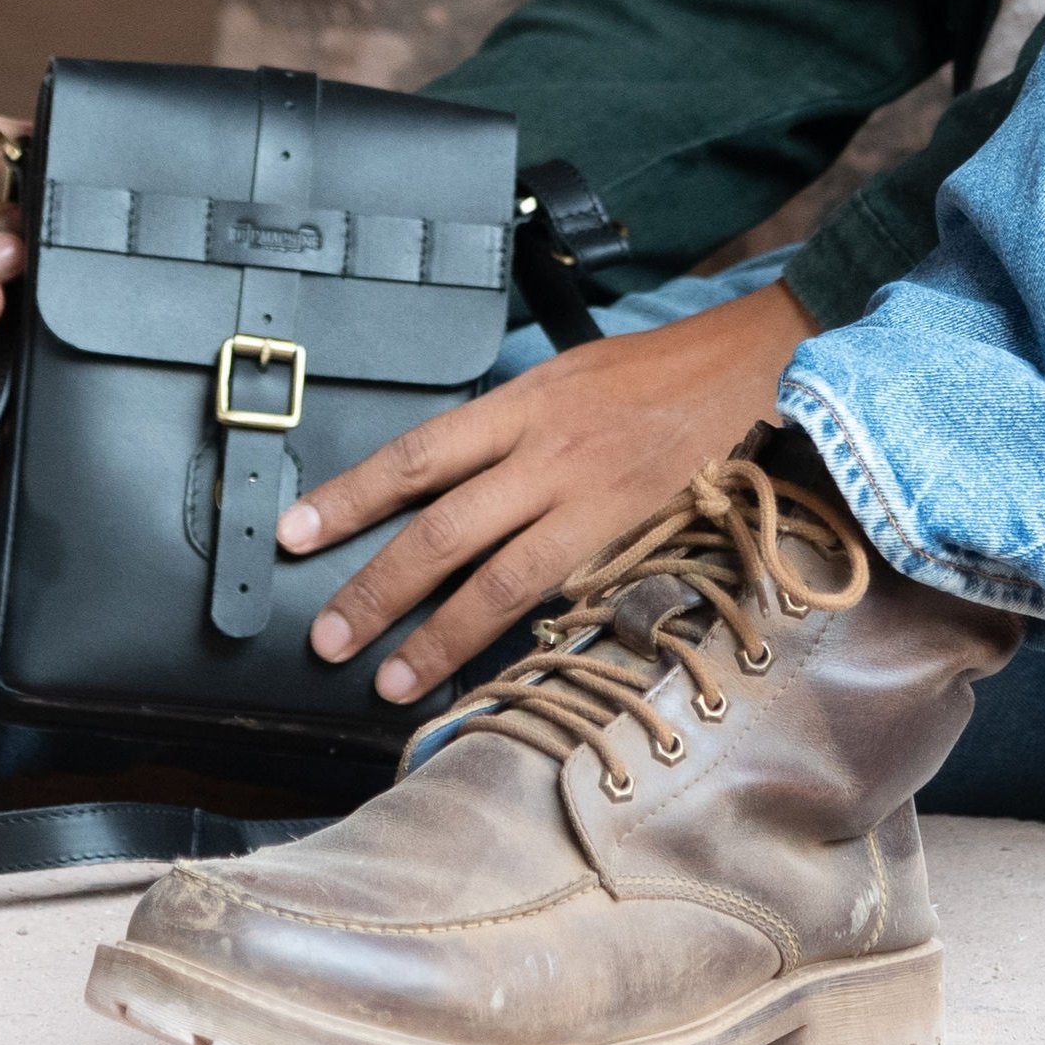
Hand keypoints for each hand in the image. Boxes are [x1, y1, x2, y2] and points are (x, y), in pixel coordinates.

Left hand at [273, 280, 819, 704]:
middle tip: (326, 635)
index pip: (416, 453)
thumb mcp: (566, 377)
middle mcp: (545, 450)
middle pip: (441, 526)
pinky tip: (479, 667)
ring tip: (388, 677)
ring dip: (434, 634)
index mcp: (522, 403)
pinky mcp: (628, 534)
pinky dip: (510, 632)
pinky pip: (557, 590)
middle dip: (376, 586)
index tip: (296, 533)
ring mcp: (588, 497)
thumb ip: (507, 428)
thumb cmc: (653, 373)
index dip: (350, 496)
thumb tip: (444, 479)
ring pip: (495, 575)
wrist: (749, 367)